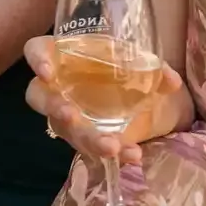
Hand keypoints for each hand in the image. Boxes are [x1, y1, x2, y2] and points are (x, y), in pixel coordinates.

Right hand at [23, 36, 182, 165]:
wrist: (141, 96)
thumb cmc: (125, 66)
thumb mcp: (141, 63)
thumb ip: (154, 69)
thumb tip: (169, 79)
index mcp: (63, 55)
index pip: (36, 50)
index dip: (37, 60)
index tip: (47, 72)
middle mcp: (57, 86)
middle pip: (40, 97)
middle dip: (53, 108)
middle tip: (71, 116)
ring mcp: (67, 115)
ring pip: (64, 129)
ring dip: (86, 139)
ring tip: (111, 146)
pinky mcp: (84, 137)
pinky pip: (91, 147)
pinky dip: (115, 153)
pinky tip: (133, 155)